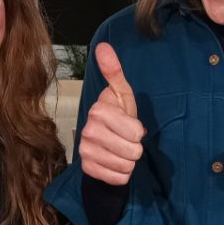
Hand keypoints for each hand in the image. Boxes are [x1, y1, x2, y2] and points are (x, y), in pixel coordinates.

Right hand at [78, 43, 145, 185]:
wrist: (103, 144)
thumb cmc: (117, 117)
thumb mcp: (121, 95)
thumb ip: (114, 72)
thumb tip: (103, 46)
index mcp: (98, 110)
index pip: (135, 131)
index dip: (138, 131)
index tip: (130, 126)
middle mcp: (88, 131)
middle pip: (132, 151)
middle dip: (135, 148)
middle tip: (126, 141)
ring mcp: (85, 151)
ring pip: (126, 166)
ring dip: (129, 161)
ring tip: (121, 151)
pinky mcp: (87, 169)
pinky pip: (118, 178)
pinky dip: (121, 174)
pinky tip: (114, 163)